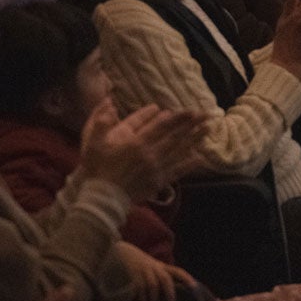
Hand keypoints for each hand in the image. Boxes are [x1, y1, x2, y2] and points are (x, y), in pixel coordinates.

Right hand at [78, 100, 206, 203]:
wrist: (101, 198)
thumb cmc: (96, 168)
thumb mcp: (92, 141)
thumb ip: (100, 121)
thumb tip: (110, 103)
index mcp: (135, 143)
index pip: (161, 127)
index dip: (177, 118)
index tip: (191, 110)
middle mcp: (150, 154)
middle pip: (175, 137)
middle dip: (191, 125)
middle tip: (206, 115)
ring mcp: (156, 169)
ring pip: (179, 151)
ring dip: (195, 140)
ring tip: (208, 130)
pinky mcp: (158, 182)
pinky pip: (177, 171)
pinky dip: (189, 164)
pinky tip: (201, 158)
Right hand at [112, 242, 197, 300]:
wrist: (122, 251)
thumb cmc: (140, 264)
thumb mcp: (152, 266)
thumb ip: (160, 277)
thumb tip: (170, 295)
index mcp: (161, 267)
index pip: (177, 271)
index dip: (186, 278)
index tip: (194, 286)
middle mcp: (154, 267)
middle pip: (165, 279)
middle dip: (170, 292)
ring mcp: (144, 270)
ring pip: (153, 285)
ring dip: (154, 299)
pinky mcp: (134, 274)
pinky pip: (140, 287)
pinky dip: (142, 297)